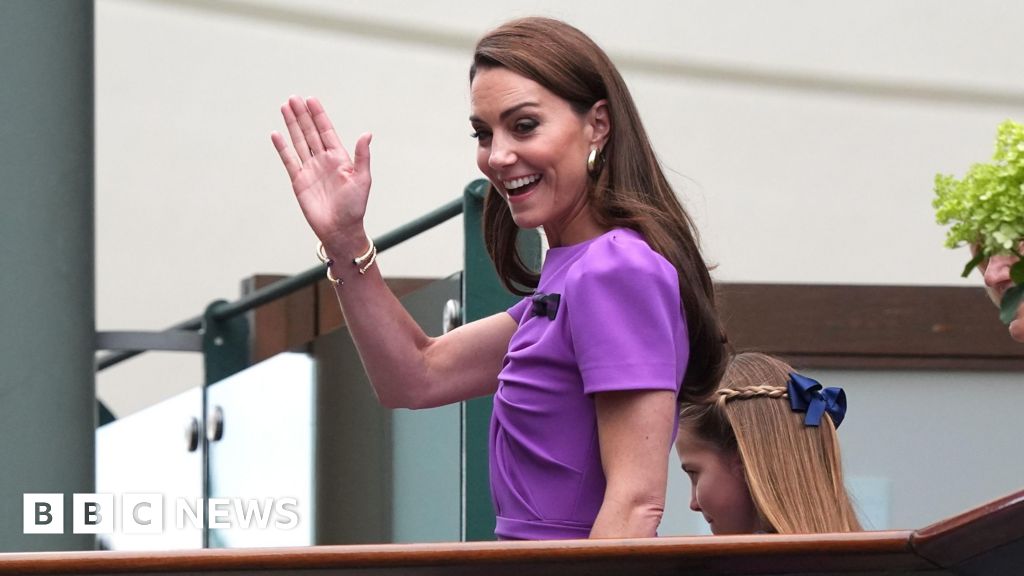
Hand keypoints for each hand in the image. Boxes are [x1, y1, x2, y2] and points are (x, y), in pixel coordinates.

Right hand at [271, 96, 371, 251]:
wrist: (340, 230)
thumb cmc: (355, 207)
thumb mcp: (362, 179)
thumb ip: (362, 156)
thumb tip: (367, 134)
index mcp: (339, 158)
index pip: (326, 131)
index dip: (319, 115)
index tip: (311, 99)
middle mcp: (323, 160)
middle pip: (310, 132)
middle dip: (302, 115)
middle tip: (293, 98)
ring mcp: (310, 170)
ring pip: (298, 142)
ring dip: (291, 125)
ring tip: (284, 107)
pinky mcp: (298, 181)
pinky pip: (289, 160)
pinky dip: (282, 147)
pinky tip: (276, 134)